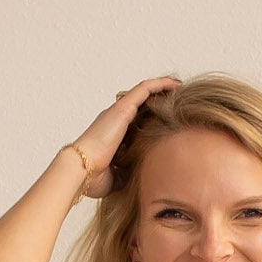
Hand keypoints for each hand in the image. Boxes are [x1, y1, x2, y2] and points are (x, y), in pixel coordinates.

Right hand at [71, 76, 181, 198]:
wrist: (82, 170)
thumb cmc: (94, 177)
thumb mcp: (118, 177)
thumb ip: (131, 171)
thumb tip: (144, 175)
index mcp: (113, 135)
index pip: (136, 122)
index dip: (151, 118)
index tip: (168, 120)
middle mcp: (115, 119)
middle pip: (141, 105)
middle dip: (159, 100)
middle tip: (178, 101)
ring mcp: (118, 112)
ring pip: (144, 93)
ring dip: (162, 88)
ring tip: (179, 87)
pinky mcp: (123, 108)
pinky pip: (145, 89)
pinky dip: (159, 84)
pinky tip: (175, 84)